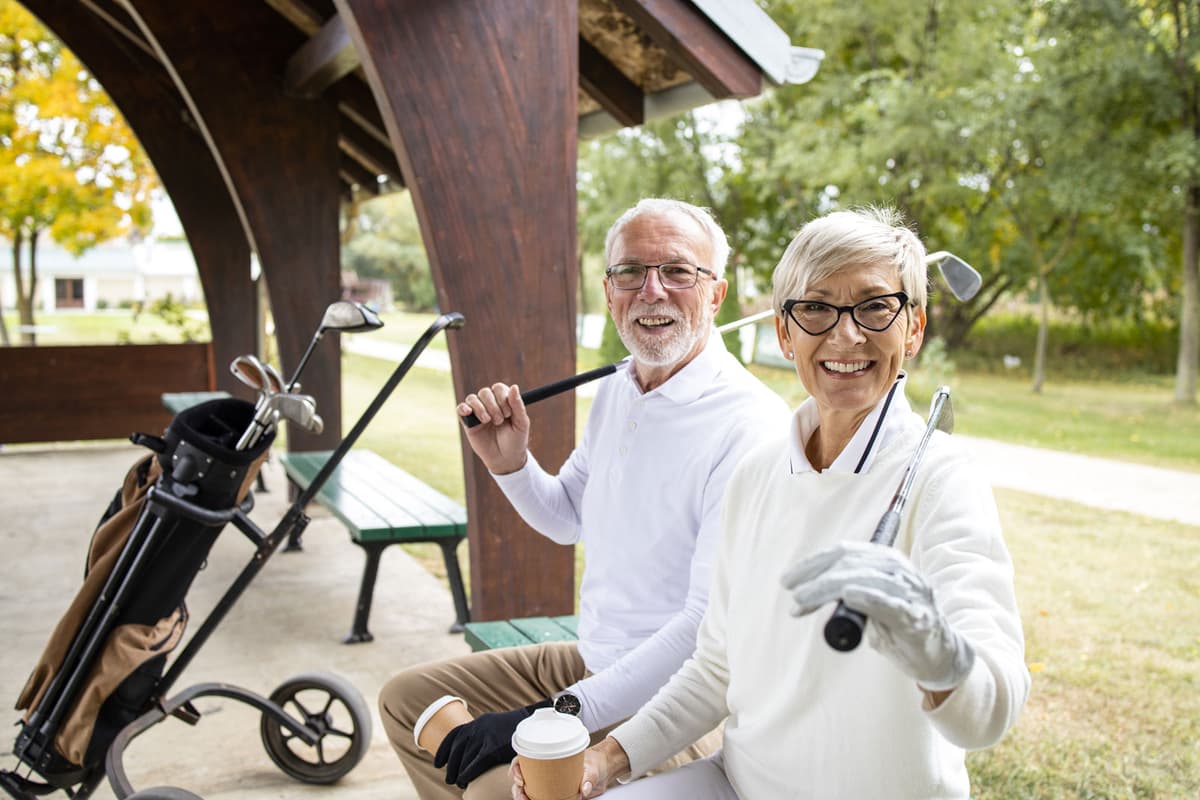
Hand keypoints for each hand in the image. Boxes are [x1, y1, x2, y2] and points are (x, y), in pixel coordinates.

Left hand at [436, 700, 549, 788]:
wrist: (535, 725)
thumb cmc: (516, 730)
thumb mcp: (496, 727)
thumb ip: (484, 735)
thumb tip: (473, 751)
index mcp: (478, 723)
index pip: (454, 735)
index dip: (443, 751)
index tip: (438, 763)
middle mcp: (479, 728)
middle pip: (457, 749)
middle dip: (451, 766)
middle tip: (449, 778)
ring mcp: (486, 737)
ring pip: (465, 758)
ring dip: (458, 772)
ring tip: (458, 783)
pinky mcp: (493, 748)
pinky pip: (475, 763)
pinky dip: (468, 773)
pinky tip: (465, 781)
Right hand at [458, 382, 529, 473]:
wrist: (505, 459)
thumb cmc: (516, 440)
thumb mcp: (521, 423)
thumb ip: (518, 405)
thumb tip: (514, 386)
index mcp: (504, 402)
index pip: (499, 388)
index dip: (502, 398)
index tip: (508, 413)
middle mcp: (490, 404)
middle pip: (485, 392)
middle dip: (493, 406)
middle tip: (500, 421)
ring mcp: (478, 413)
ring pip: (472, 398)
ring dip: (481, 408)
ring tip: (488, 421)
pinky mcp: (468, 422)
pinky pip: (461, 409)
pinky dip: (463, 408)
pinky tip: (469, 412)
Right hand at [510, 740, 624, 798]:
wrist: (602, 771)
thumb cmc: (594, 762)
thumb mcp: (593, 768)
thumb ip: (589, 778)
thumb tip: (584, 789)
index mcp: (547, 757)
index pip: (522, 760)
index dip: (516, 769)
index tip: (520, 779)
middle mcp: (543, 770)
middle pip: (521, 778)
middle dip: (517, 789)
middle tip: (522, 797)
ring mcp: (546, 783)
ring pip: (526, 791)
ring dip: (522, 797)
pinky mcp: (552, 794)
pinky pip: (538, 799)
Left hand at [781, 541, 975, 690]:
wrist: (942, 656)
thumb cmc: (901, 629)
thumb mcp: (870, 604)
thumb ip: (846, 592)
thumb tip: (805, 592)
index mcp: (887, 561)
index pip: (845, 552)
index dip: (813, 563)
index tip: (788, 579)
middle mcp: (899, 571)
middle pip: (849, 564)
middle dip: (814, 577)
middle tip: (792, 594)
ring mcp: (909, 592)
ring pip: (862, 580)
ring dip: (826, 589)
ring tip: (802, 602)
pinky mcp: (916, 617)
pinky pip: (888, 603)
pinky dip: (867, 597)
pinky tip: (848, 596)